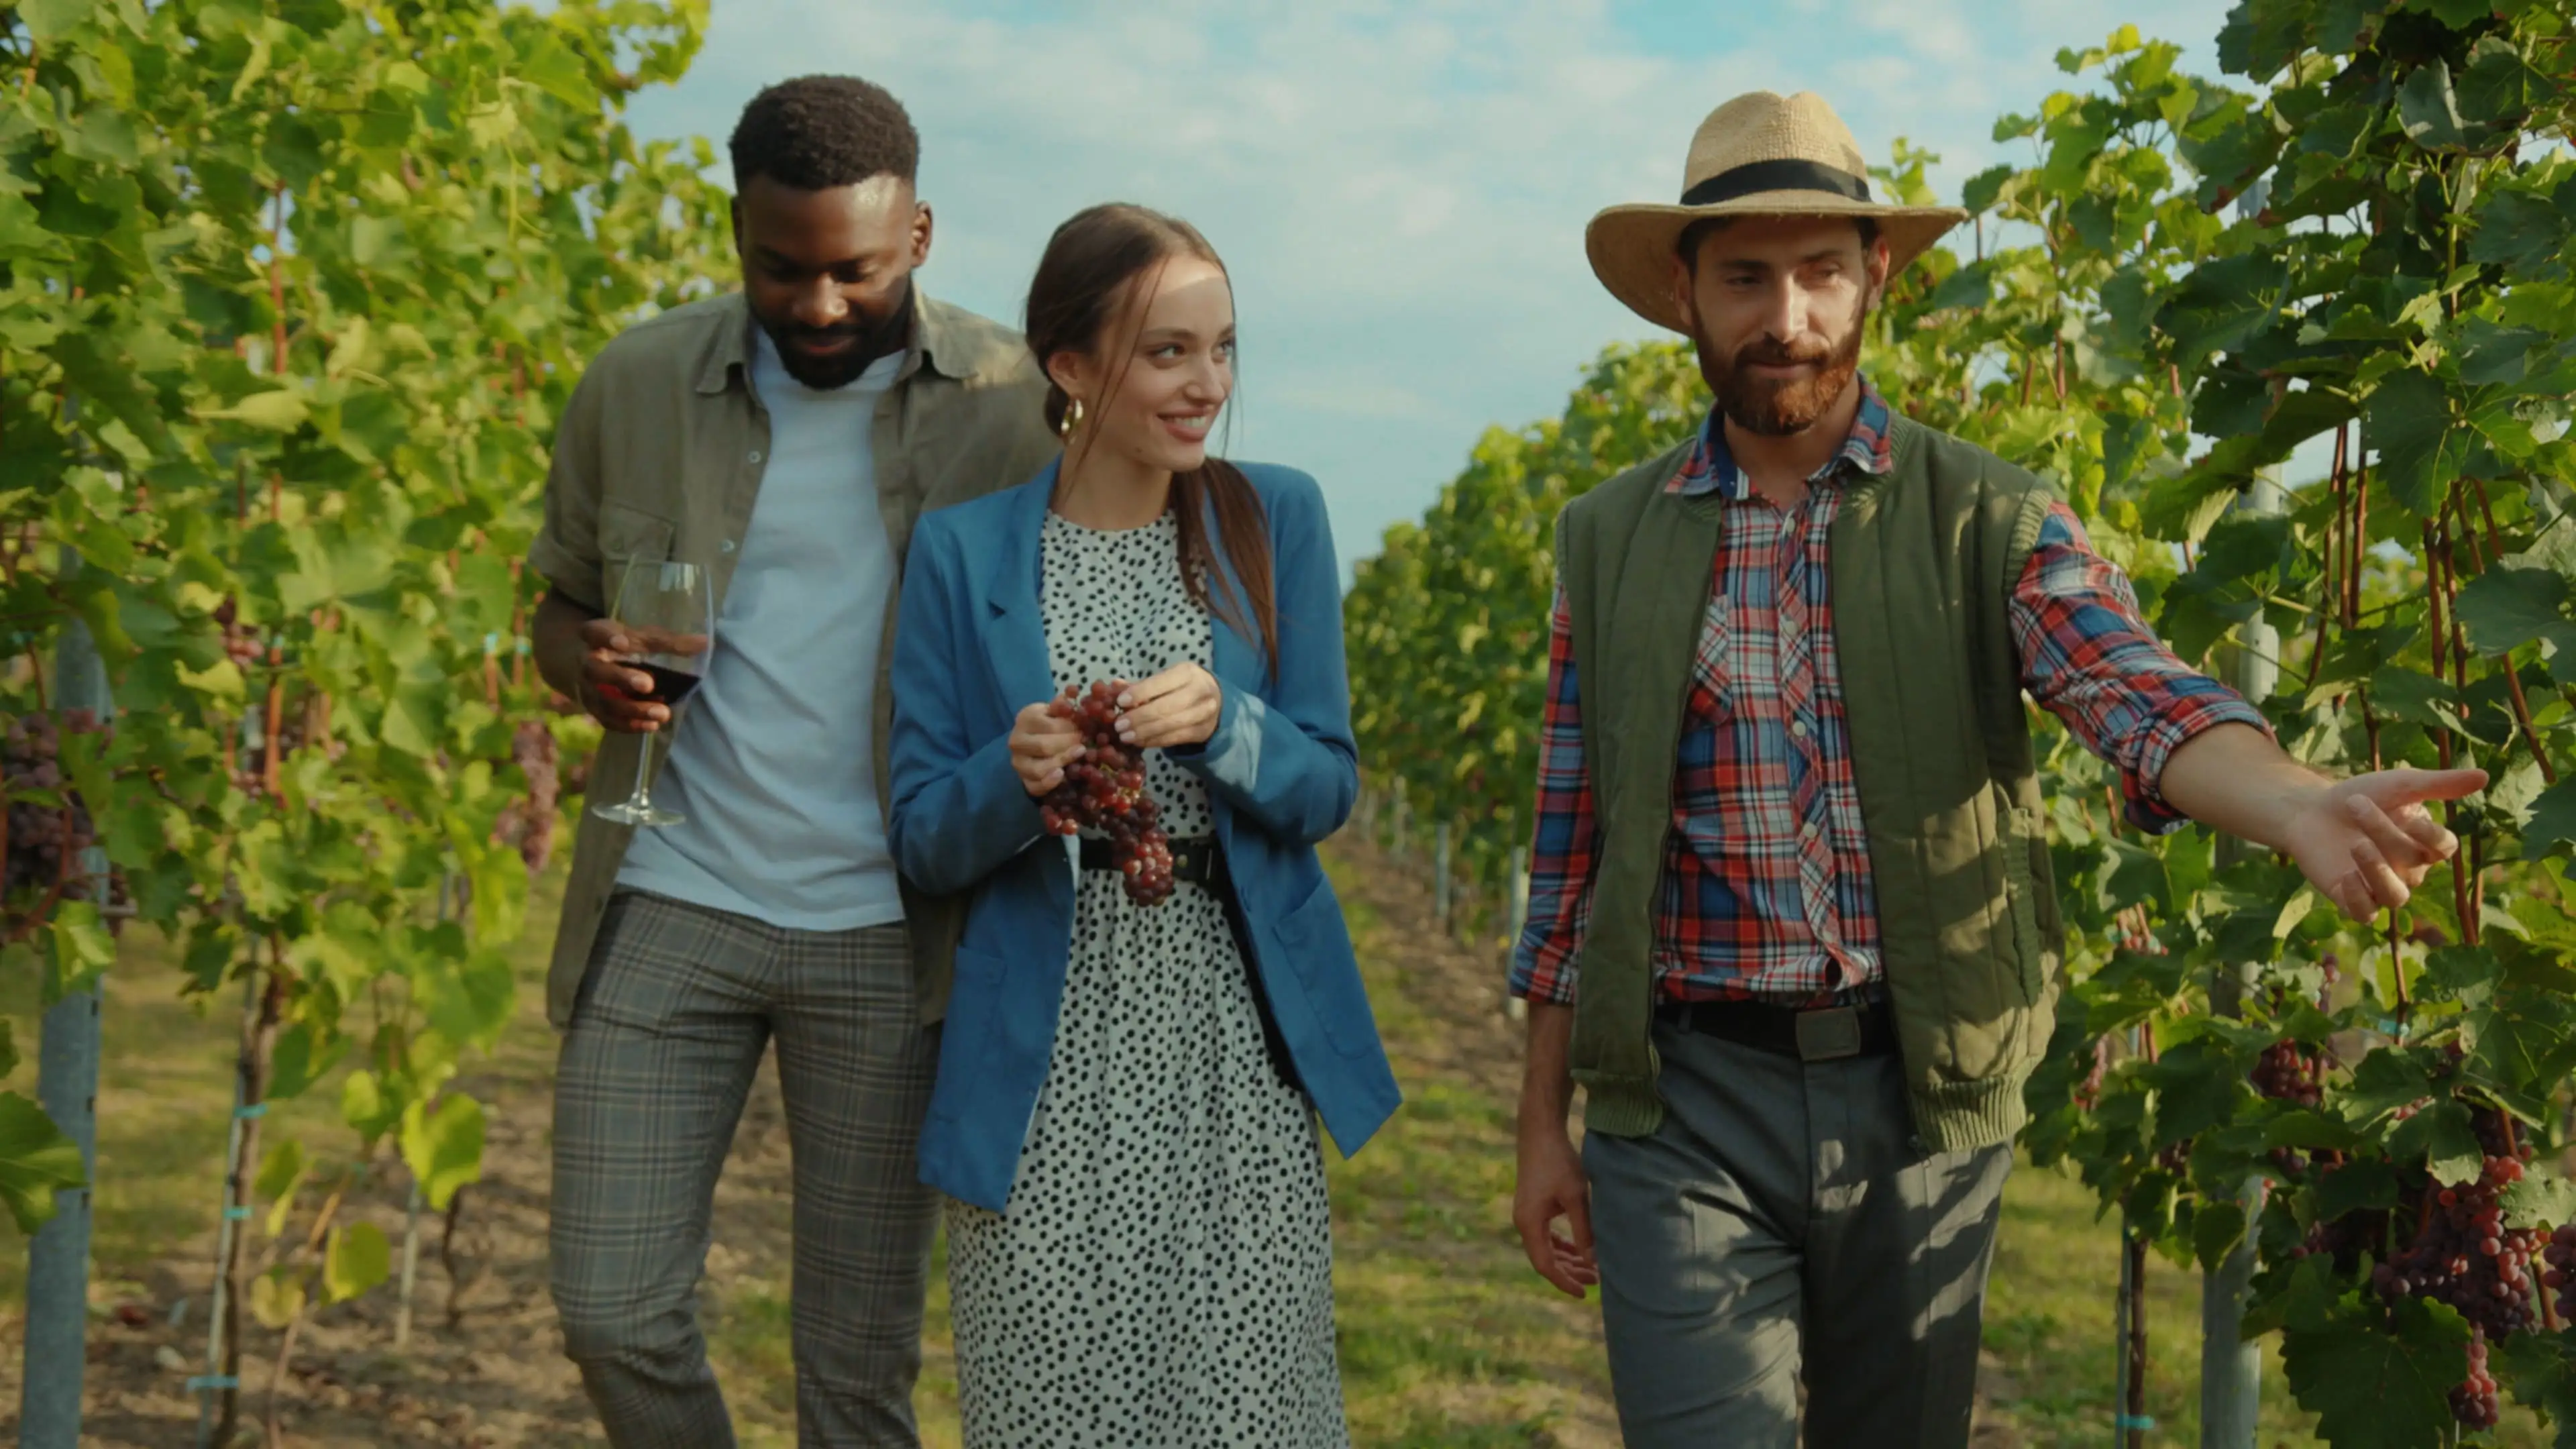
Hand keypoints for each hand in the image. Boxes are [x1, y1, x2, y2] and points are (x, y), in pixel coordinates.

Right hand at [576, 618, 706, 733]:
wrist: (599, 664)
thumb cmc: (626, 646)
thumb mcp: (645, 638)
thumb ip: (670, 642)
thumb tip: (704, 642)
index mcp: (596, 637)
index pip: (593, 632)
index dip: (606, 637)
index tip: (623, 642)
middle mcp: (587, 662)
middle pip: (594, 670)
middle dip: (620, 678)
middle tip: (648, 684)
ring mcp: (588, 688)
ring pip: (603, 702)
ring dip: (633, 709)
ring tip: (662, 713)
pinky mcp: (596, 709)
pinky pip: (608, 720)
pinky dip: (630, 725)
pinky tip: (653, 726)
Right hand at [1010, 690, 1084, 796]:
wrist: (1033, 741)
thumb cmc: (1049, 723)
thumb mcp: (1055, 710)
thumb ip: (1063, 705)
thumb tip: (1073, 693)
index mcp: (1025, 718)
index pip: (1048, 725)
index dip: (1068, 729)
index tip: (1084, 730)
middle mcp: (1016, 741)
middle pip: (1044, 747)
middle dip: (1067, 746)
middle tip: (1084, 745)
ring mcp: (1018, 763)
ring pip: (1038, 769)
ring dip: (1060, 763)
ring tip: (1077, 756)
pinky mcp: (1023, 780)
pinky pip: (1034, 786)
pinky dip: (1049, 783)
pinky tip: (1061, 775)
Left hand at [1115, 664, 1221, 749]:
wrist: (1215, 699)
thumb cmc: (1181, 687)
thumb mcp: (1165, 679)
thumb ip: (1140, 685)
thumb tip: (1114, 686)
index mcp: (1187, 672)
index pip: (1160, 683)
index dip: (1139, 693)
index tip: (1119, 703)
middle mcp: (1200, 691)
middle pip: (1165, 707)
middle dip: (1139, 717)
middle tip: (1118, 725)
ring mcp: (1204, 713)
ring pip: (1170, 725)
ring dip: (1144, 732)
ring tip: (1125, 737)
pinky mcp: (1202, 731)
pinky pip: (1175, 738)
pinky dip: (1154, 741)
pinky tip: (1139, 742)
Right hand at [1512, 1124, 1596, 1298]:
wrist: (1540, 1131)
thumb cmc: (1559, 1162)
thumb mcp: (1576, 1198)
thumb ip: (1584, 1231)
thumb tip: (1593, 1261)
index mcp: (1529, 1223)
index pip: (1545, 1265)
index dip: (1564, 1282)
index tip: (1585, 1293)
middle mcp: (1523, 1222)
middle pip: (1545, 1260)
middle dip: (1570, 1273)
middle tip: (1597, 1281)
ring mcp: (1526, 1214)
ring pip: (1546, 1248)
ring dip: (1568, 1259)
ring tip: (1593, 1268)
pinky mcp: (1533, 1206)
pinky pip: (1546, 1235)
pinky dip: (1563, 1245)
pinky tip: (1579, 1249)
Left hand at [2279, 767, 2487, 920]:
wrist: (2310, 810)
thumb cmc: (2359, 796)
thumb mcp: (2399, 785)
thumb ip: (2439, 784)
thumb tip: (2486, 776)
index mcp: (2424, 844)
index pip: (2444, 848)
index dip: (2433, 837)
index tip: (2413, 817)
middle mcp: (2408, 870)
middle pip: (2412, 862)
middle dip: (2384, 832)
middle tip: (2356, 804)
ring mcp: (2381, 887)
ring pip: (2396, 897)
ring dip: (2378, 871)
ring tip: (2357, 844)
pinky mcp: (2352, 898)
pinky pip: (2366, 914)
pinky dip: (2359, 899)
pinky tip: (2346, 877)